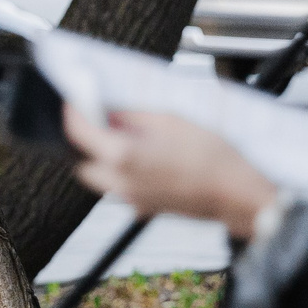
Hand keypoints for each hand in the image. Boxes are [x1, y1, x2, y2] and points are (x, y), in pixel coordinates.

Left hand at [64, 106, 280, 239]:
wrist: (235, 192)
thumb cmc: (212, 157)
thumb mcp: (170, 119)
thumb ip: (132, 116)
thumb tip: (110, 110)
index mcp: (123, 156)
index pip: (78, 132)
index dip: (73, 112)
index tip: (73, 100)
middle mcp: (121, 182)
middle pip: (81, 161)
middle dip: (83, 139)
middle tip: (94, 118)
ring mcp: (131, 199)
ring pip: (99, 177)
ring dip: (100, 156)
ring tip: (119, 134)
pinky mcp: (144, 207)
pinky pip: (119, 187)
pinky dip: (119, 170)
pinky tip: (141, 154)